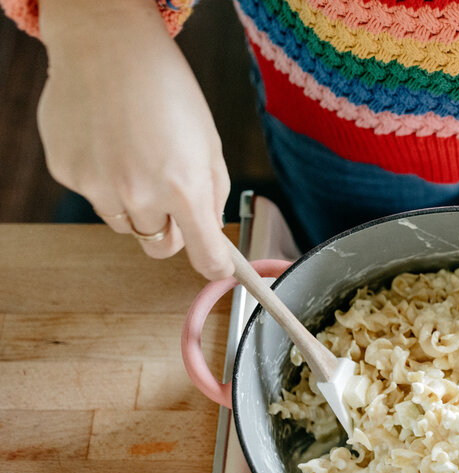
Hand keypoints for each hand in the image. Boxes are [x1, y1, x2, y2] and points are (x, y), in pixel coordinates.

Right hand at [36, 0, 232, 278]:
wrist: (108, 45)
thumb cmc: (166, 89)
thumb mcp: (209, 142)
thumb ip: (212, 192)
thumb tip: (210, 231)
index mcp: (184, 187)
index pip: (204, 254)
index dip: (215, 265)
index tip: (219, 268)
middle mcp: (139, 193)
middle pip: (160, 246)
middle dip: (171, 231)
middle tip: (172, 197)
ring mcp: (98, 186)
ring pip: (125, 225)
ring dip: (135, 205)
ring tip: (136, 156)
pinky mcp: (67, 173)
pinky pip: (93, 196)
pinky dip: (102, 179)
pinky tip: (108, 141)